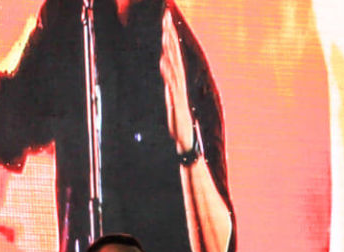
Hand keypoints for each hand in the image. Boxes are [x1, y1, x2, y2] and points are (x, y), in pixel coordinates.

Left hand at [160, 9, 194, 152]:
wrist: (183, 143)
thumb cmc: (175, 123)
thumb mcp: (169, 101)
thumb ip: (166, 88)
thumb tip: (160, 77)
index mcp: (176, 81)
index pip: (173, 55)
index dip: (169, 37)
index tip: (165, 21)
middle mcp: (178, 83)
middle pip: (173, 54)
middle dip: (168, 35)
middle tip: (164, 16)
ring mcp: (177, 91)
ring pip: (172, 65)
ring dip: (168, 48)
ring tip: (163, 31)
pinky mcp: (175, 101)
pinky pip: (170, 83)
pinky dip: (166, 71)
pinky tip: (161, 60)